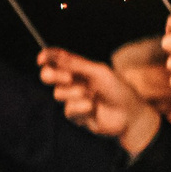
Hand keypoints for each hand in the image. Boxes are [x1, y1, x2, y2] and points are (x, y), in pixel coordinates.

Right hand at [39, 47, 159, 154]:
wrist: (129, 115)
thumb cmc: (118, 89)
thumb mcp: (98, 72)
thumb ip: (76, 64)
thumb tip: (54, 56)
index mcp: (78, 68)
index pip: (56, 59)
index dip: (47, 57)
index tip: (41, 59)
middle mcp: (72, 82)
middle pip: (48, 75)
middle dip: (53, 75)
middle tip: (68, 77)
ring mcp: (72, 98)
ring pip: (58, 93)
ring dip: (76, 93)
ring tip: (93, 96)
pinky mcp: (75, 115)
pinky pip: (68, 109)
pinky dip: (82, 107)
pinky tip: (94, 109)